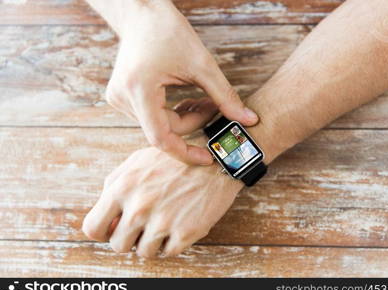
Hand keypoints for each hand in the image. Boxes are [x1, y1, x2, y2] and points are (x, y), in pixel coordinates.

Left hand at [82, 146, 242, 257]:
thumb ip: (115, 187)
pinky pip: (169, 252)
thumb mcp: (137, 162)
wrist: (216, 159)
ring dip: (152, 241)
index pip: (93, 227)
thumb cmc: (175, 160)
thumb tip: (108, 217)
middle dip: (129, 239)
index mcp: (122, 187)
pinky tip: (179, 224)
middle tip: (143, 227)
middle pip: (118, 245)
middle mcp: (139, 206)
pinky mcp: (185, 232)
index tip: (113, 230)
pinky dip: (173, 242)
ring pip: (144, 252)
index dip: (102, 232)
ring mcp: (163, 221)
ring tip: (164, 223)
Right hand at [104, 0, 257, 164]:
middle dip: (193, 123)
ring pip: (159, 125)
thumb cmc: (167, 31)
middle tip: (214, 109)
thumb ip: (225, 96)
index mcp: (139, 90)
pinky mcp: (123, 97)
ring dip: (184, 118)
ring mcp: (120, 99)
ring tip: (203, 100)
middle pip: (164, 130)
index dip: (186, 152)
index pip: (161, 138)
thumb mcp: (201, 64)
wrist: (142, 13)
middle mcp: (123, 98)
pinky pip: (152, 116)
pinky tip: (185, 100)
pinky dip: (172, 113)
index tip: (208, 157)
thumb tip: (248, 120)